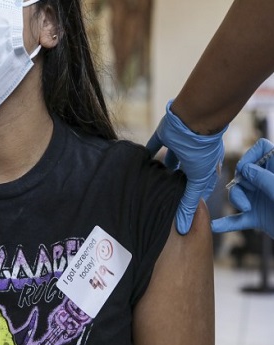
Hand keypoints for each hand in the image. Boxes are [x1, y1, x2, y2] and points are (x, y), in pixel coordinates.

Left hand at [147, 100, 226, 234]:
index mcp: (204, 168)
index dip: (190, 199)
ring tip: (150, 183)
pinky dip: (147, 153)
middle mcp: (192, 157)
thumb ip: (189, 201)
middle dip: (172, 185)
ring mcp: (178, 145)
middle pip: (181, 174)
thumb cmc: (202, 150)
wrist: (194, 118)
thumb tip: (184, 226)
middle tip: (160, 199)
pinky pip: (153, 146)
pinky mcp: (165, 135)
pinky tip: (139, 161)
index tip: (179, 212)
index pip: (197, 188)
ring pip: (168, 160)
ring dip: (160, 169)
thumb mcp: (198, 180)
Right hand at [212, 138, 273, 237]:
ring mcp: (262, 200)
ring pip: (238, 192)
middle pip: (244, 171)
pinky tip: (216, 226)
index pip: (262, 149)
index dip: (251, 155)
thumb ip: (265, 179)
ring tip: (244, 210)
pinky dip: (228, 223)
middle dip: (240, 182)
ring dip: (237, 200)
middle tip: (247, 195)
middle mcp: (268, 182)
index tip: (247, 169)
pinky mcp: (258, 218)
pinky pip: (238, 219)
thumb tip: (245, 169)